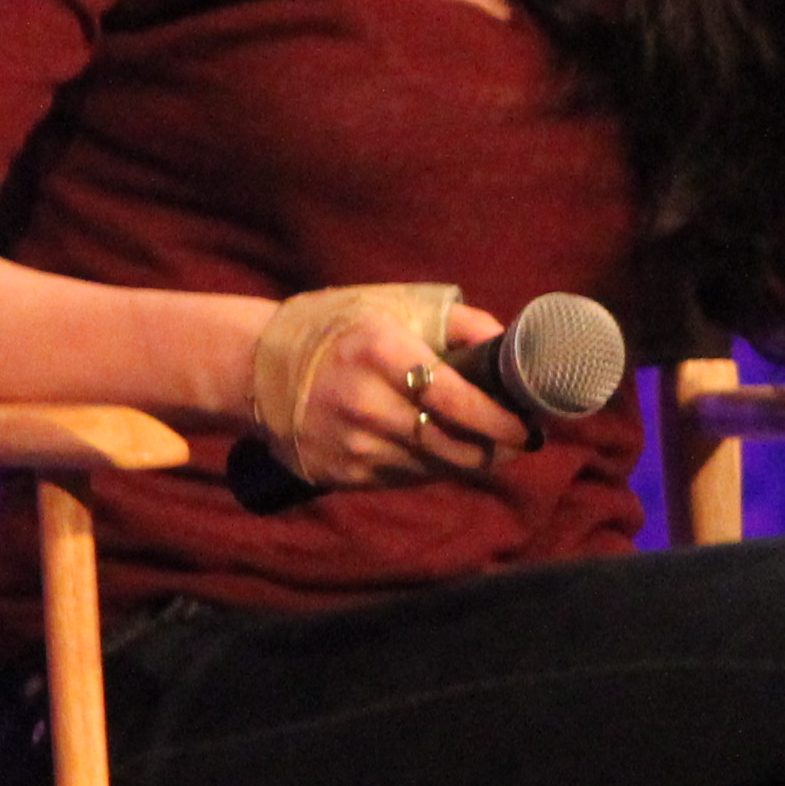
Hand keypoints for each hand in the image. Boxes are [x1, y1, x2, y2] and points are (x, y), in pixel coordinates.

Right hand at [247, 282, 527, 488]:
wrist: (255, 367)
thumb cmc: (338, 328)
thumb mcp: (392, 307)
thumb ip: (458, 324)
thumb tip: (511, 346)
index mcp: (381, 353)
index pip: (458, 401)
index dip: (501, 421)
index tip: (529, 426)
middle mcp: (365, 403)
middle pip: (452, 445)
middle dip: (496, 448)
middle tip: (519, 440)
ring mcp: (350, 444)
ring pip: (433, 467)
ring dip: (468, 460)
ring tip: (488, 444)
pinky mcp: (339, 474)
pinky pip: (404, 478)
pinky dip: (431, 466)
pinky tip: (441, 450)